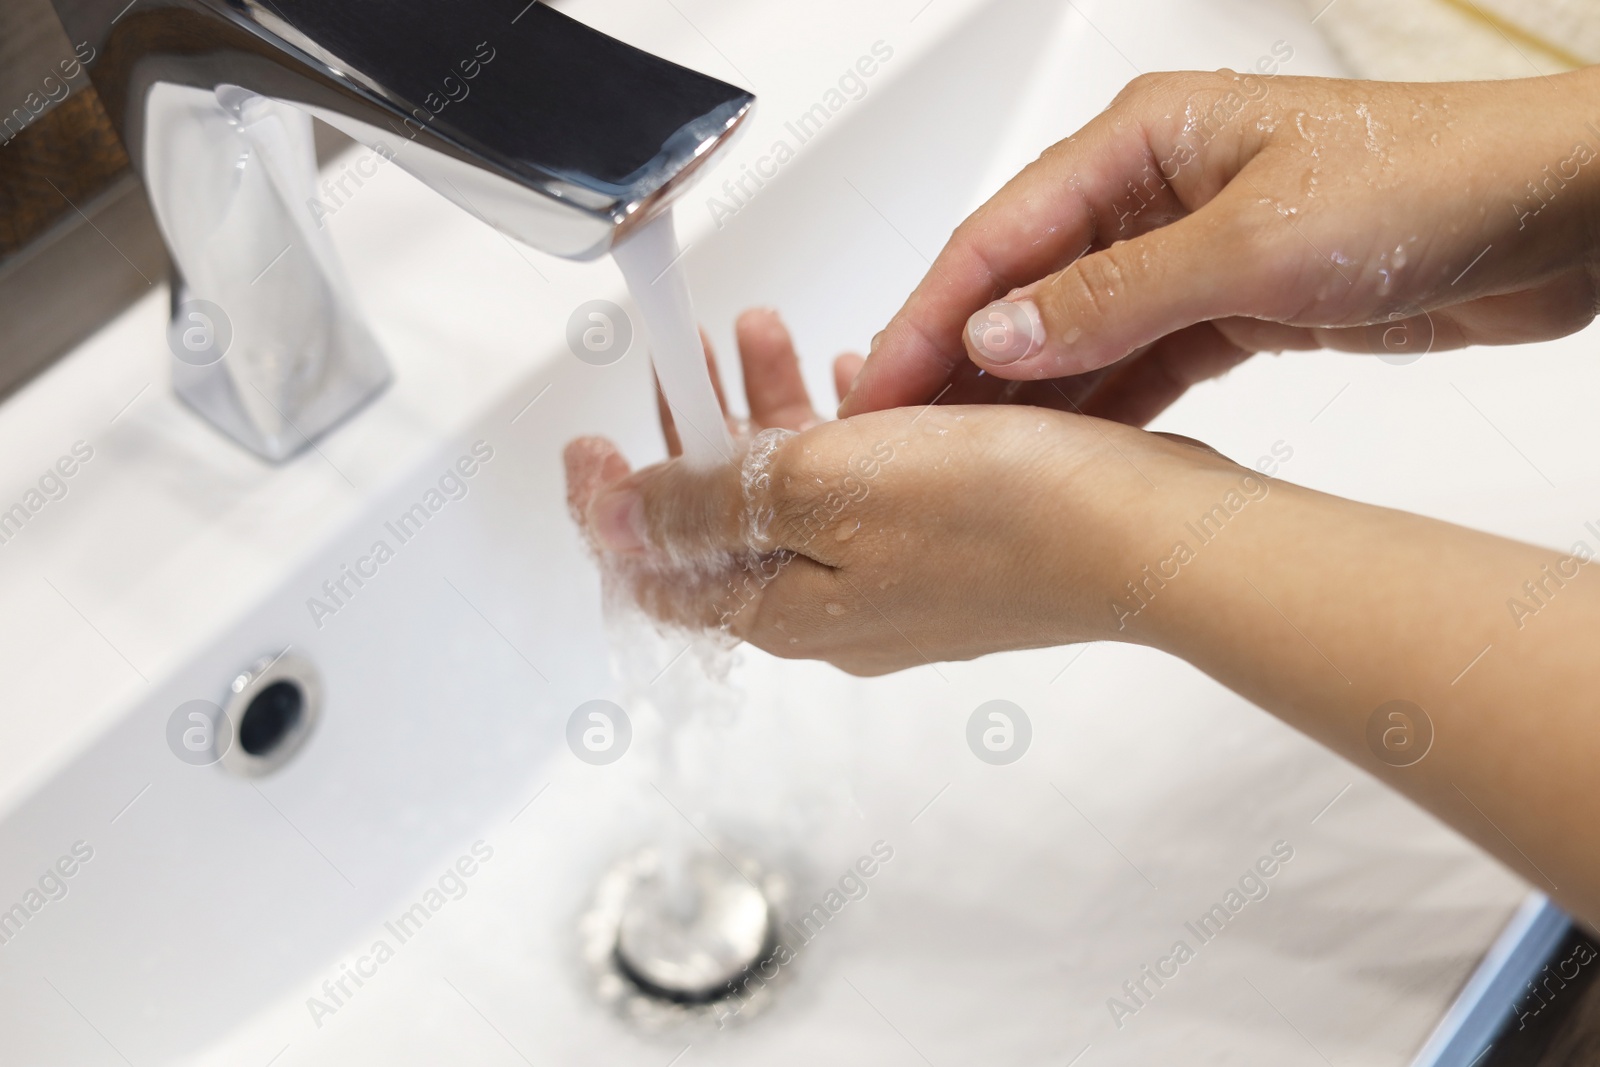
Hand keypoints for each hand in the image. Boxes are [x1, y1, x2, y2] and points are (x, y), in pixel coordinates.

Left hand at [564, 310, 1226, 673]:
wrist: (1150, 537)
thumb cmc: (1008, 513)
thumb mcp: (828, 489)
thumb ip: (711, 504)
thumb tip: (619, 518)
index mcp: (787, 607)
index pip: (658, 574)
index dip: (610, 506)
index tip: (587, 439)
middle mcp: (835, 609)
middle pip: (725, 524)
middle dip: (695, 430)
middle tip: (689, 352)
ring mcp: (897, 582)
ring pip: (797, 493)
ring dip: (770, 410)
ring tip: (768, 334)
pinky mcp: (950, 549)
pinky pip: (868, 487)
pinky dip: (848, 427)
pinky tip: (860, 376)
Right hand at [838, 68, 1599, 425]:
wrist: (1561, 215)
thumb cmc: (1432, 182)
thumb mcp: (1253, 243)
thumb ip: (1114, 294)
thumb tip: (999, 337)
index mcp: (1141, 141)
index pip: (1000, 239)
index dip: (930, 316)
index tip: (878, 386)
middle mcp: (1155, 191)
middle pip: (1025, 287)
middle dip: (961, 362)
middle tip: (899, 437)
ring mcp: (1193, 250)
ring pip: (1079, 332)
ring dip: (1025, 395)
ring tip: (963, 460)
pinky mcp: (1236, 305)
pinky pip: (1143, 361)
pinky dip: (1103, 407)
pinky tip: (1063, 452)